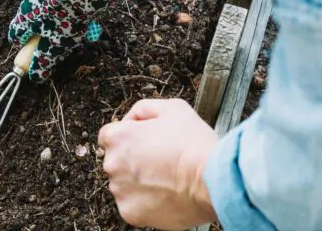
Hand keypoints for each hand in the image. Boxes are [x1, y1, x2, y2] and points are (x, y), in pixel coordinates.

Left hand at [98, 99, 218, 228]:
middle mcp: (113, 164)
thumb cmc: (194, 144)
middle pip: (117, 160)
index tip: (144, 141)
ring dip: (139, 181)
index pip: (109, 135)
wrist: (211, 180)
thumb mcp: (172, 108)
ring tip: (167, 178)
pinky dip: (146, 201)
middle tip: (161, 159)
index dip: (129, 135)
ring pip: (124, 184)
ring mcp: (120, 191)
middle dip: (133, 159)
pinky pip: (133, 204)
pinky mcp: (130, 212)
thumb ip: (144, 109)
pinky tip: (165, 193)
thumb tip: (133, 119)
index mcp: (118, 137)